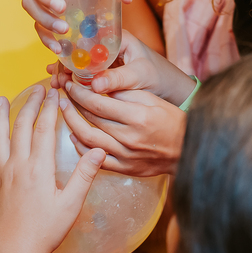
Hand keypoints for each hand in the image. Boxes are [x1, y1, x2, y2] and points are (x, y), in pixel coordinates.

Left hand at [0, 85, 104, 252]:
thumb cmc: (46, 232)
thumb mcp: (71, 205)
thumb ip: (85, 175)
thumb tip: (100, 149)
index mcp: (38, 168)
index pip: (44, 130)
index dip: (49, 109)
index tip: (54, 93)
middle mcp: (16, 167)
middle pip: (21, 128)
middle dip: (28, 106)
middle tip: (35, 89)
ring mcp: (1, 177)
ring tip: (0, 101)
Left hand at [57, 80, 185, 176]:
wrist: (188, 150)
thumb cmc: (172, 121)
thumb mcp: (153, 100)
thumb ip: (126, 93)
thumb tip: (99, 85)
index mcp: (137, 117)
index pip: (98, 103)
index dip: (79, 92)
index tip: (70, 84)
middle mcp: (129, 138)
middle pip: (90, 119)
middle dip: (72, 104)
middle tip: (63, 93)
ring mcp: (126, 156)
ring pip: (88, 139)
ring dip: (72, 124)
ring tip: (64, 111)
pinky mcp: (125, 168)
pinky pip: (96, 159)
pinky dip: (81, 148)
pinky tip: (74, 136)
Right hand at [68, 32, 196, 104]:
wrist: (171, 89)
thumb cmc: (160, 77)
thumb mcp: (139, 76)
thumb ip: (118, 79)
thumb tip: (94, 86)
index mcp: (118, 37)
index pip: (89, 37)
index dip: (72, 49)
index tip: (63, 65)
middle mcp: (108, 44)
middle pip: (79, 49)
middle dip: (64, 62)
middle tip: (57, 78)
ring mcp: (104, 58)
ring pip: (78, 61)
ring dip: (65, 72)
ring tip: (56, 85)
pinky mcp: (103, 71)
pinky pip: (83, 73)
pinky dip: (71, 79)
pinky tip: (59, 85)